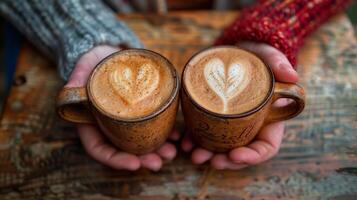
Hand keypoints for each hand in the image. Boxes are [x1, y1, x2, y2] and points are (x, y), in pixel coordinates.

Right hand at [65, 45, 178, 170]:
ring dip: (157, 150)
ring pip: (141, 142)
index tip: (134, 164)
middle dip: (142, 159)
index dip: (116, 160)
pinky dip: (165, 133)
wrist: (110, 53)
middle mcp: (109, 126)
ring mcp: (127, 121)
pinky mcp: (143, 112)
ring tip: (171, 152)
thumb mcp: (82, 68)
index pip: (99, 148)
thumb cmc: (93, 62)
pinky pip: (154, 126)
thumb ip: (76, 79)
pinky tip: (177, 136)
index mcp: (91, 122)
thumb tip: (69, 90)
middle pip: (124, 150)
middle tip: (158, 163)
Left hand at [181, 41, 298, 169]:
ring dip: (208, 155)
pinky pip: (205, 134)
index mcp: (269, 119)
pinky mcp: (213, 117)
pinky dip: (195, 140)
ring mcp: (231, 124)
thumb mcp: (269, 56)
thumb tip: (292, 76)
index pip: (266, 147)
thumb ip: (279, 63)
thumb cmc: (257, 56)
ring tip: (194, 155)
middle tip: (211, 160)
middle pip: (242, 153)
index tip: (235, 155)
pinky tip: (184, 142)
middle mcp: (251, 126)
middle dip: (226, 161)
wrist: (237, 51)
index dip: (253, 156)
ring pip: (221, 147)